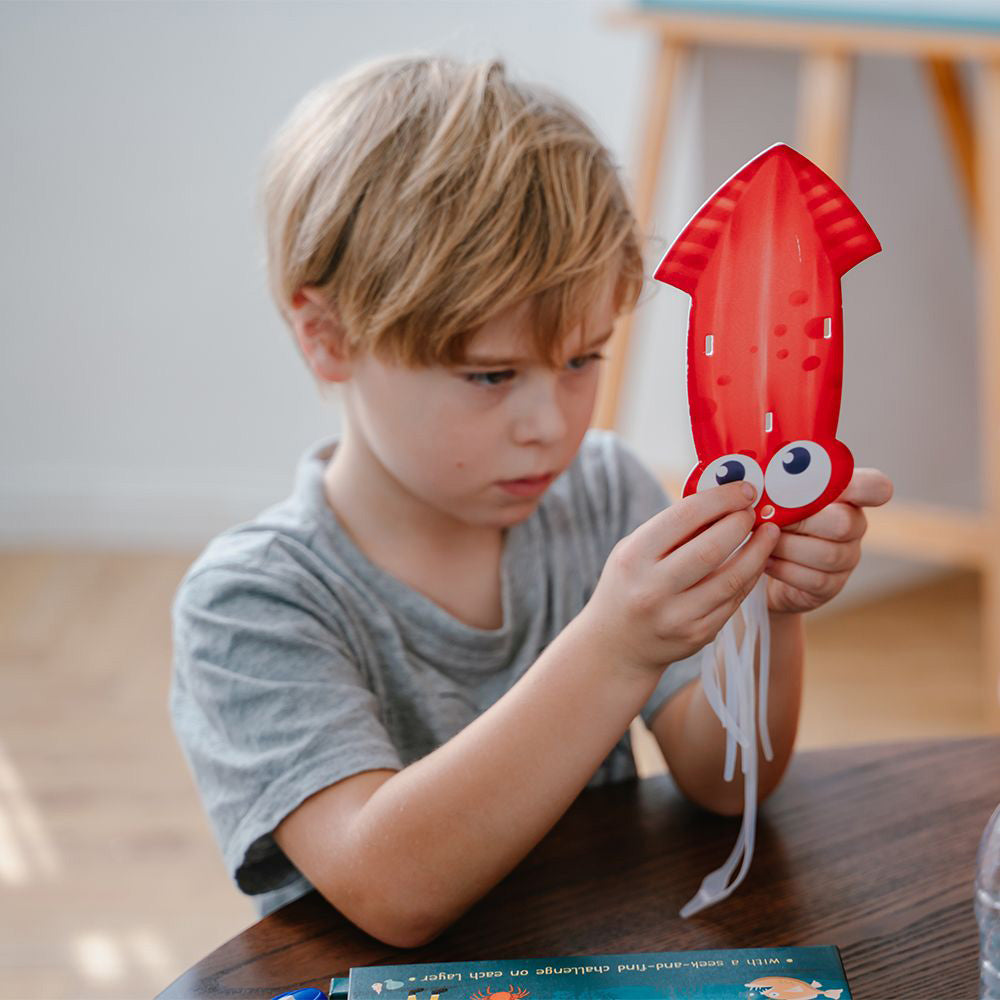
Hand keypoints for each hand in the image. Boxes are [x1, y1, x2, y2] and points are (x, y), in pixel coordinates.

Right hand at [582, 482, 780, 674]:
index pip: (683, 517)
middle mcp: (652, 588)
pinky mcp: (698, 634)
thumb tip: (722, 499)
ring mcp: (677, 616)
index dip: (720, 499)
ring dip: (757, 551)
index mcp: (633, 557)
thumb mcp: (634, 550)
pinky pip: (734, 600)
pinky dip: (750, 576)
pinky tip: (756, 561)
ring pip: (732, 578)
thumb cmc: (629, 583)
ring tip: (769, 533)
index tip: (743, 489)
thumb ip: (672, 529)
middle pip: (711, 548)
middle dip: (741, 523)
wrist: (617, 644)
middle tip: (754, 510)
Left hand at [765, 467, 893, 614]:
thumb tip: (757, 474)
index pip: (875, 487)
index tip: (842, 487)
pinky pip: (814, 579)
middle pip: (844, 523)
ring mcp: (846, 559)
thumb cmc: (772, 518)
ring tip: (763, 540)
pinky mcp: (831, 586)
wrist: (761, 563)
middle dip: (801, 521)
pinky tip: (765, 560)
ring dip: (787, 546)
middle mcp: (854, 527)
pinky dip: (783, 568)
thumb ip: (779, 483)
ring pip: (827, 554)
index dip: (866, 487)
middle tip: (770, 518)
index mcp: (845, 496)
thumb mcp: (776, 496)